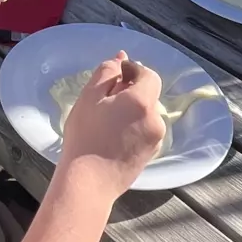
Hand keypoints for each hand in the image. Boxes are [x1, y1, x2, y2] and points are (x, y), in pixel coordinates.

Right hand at [60, 54, 164, 194]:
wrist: (89, 182)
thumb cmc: (86, 136)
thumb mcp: (90, 97)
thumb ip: (107, 73)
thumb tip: (121, 59)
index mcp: (142, 101)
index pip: (148, 75)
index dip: (132, 71)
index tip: (115, 77)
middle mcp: (155, 119)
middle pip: (147, 95)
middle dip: (129, 93)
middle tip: (104, 101)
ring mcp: (155, 139)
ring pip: (145, 114)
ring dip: (131, 111)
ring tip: (106, 122)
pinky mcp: (151, 155)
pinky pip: (144, 132)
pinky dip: (132, 128)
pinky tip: (112, 138)